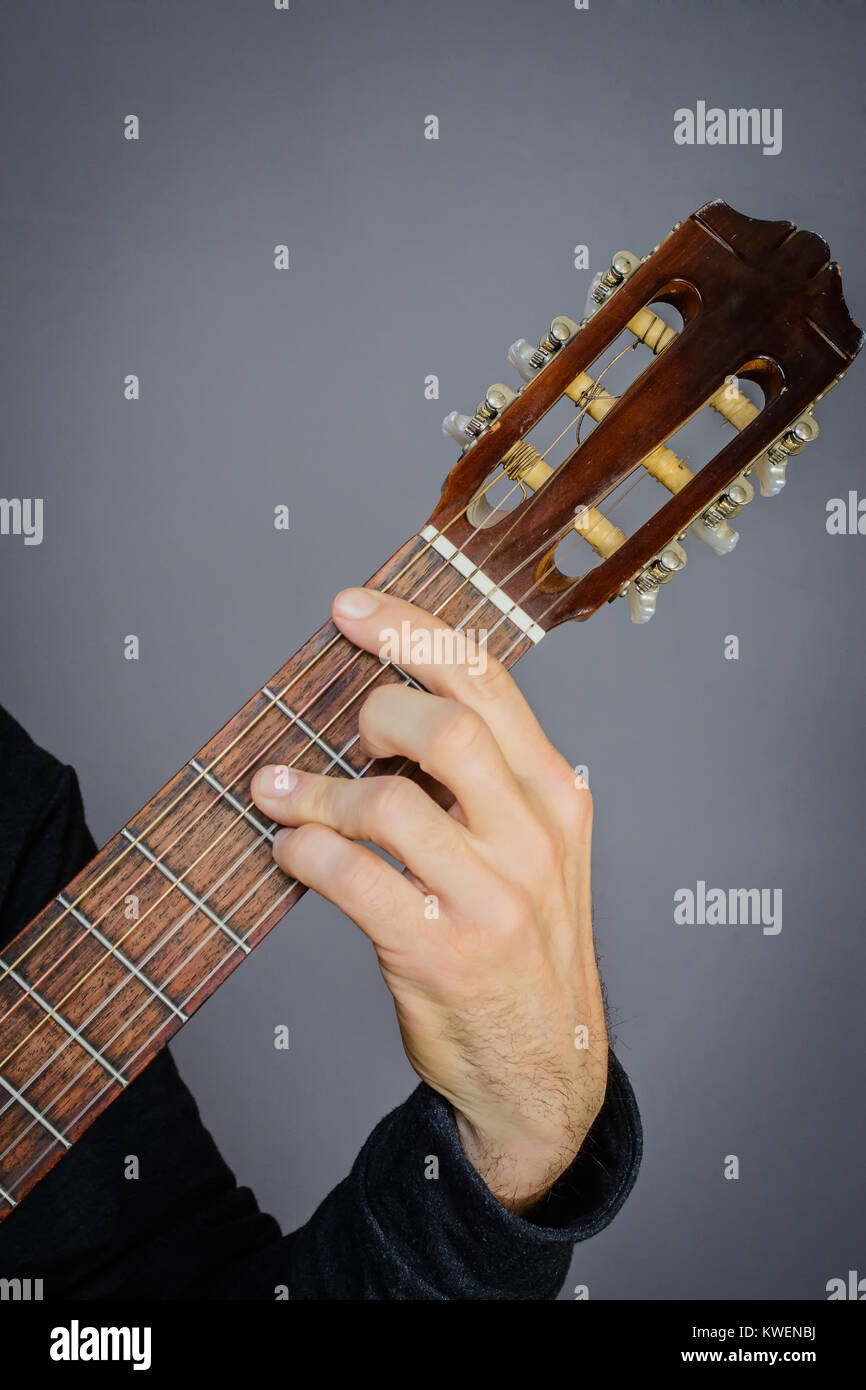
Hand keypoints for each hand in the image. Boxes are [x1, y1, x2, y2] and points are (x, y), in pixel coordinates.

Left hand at [251, 587, 607, 1213]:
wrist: (547, 1064)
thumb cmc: (525, 942)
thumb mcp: (534, 848)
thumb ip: (485, 778)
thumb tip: (387, 702)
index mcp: (556, 795)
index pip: (485, 682)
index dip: (410, 631)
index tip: (351, 607)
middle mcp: (532, 838)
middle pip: (442, 728)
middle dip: (371, 710)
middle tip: (342, 728)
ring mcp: (491, 899)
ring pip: (385, 803)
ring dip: (315, 791)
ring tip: (281, 793)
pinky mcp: (442, 954)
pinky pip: (351, 878)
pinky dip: (302, 851)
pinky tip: (289, 849)